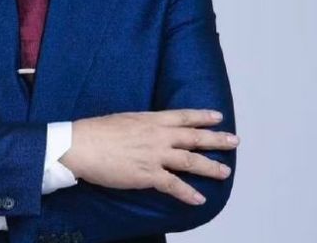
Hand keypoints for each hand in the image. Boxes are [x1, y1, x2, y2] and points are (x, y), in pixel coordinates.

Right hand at [59, 109, 238, 205]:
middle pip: (193, 137)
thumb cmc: (97, 131)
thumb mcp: (124, 119)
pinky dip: (188, 193)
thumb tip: (150, 129)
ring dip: (210, 167)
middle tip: (234, 141)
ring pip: (190, 161)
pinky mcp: (147, 175)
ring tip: (225, 172)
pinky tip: (199, 199)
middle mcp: (157, 136)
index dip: (203, 116)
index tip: (218, 117)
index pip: (183, 116)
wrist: (82, 145)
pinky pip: (173, 185)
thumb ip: (142, 125)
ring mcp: (154, 155)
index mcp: (151, 120)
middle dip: (216, 139)